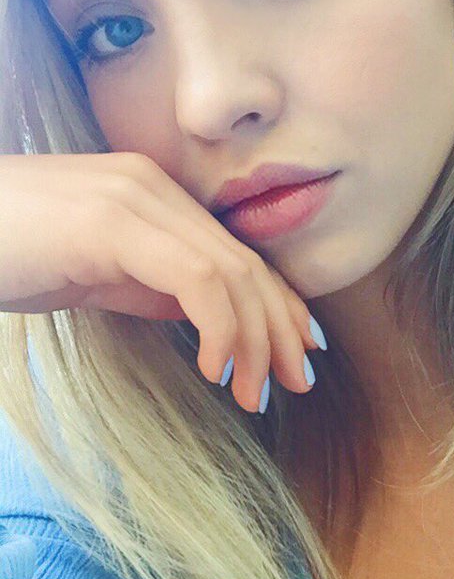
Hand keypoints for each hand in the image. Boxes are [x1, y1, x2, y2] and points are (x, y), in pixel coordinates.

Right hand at [0, 151, 324, 412]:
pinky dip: (220, 328)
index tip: (298, 354)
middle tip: (295, 384)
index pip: (236, 253)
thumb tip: (204, 317)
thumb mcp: (92, 276)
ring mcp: (133, 197)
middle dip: (280, 329)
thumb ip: (149, 285)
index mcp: (151, 194)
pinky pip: (197, 278)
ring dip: (255, 340)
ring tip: (256, 392)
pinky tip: (215, 369)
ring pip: (231, 272)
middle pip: (246, 262)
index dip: (278, 305)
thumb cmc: (6, 254)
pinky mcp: (112, 221)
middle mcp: (152, 186)